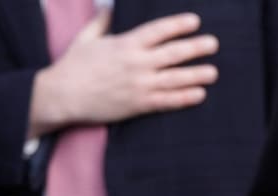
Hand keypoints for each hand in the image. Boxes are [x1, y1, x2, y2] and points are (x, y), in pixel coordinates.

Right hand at [28, 11, 218, 136]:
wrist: (63, 95)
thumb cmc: (73, 65)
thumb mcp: (86, 38)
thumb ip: (102, 22)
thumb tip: (110, 6)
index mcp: (125, 44)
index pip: (158, 31)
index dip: (178, 25)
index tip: (195, 21)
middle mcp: (136, 63)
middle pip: (173, 53)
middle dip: (195, 47)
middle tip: (214, 43)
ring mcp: (139, 84)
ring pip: (175, 78)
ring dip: (197, 74)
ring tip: (214, 72)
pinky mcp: (139, 104)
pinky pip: (168, 101)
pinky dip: (185, 97)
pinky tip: (200, 94)